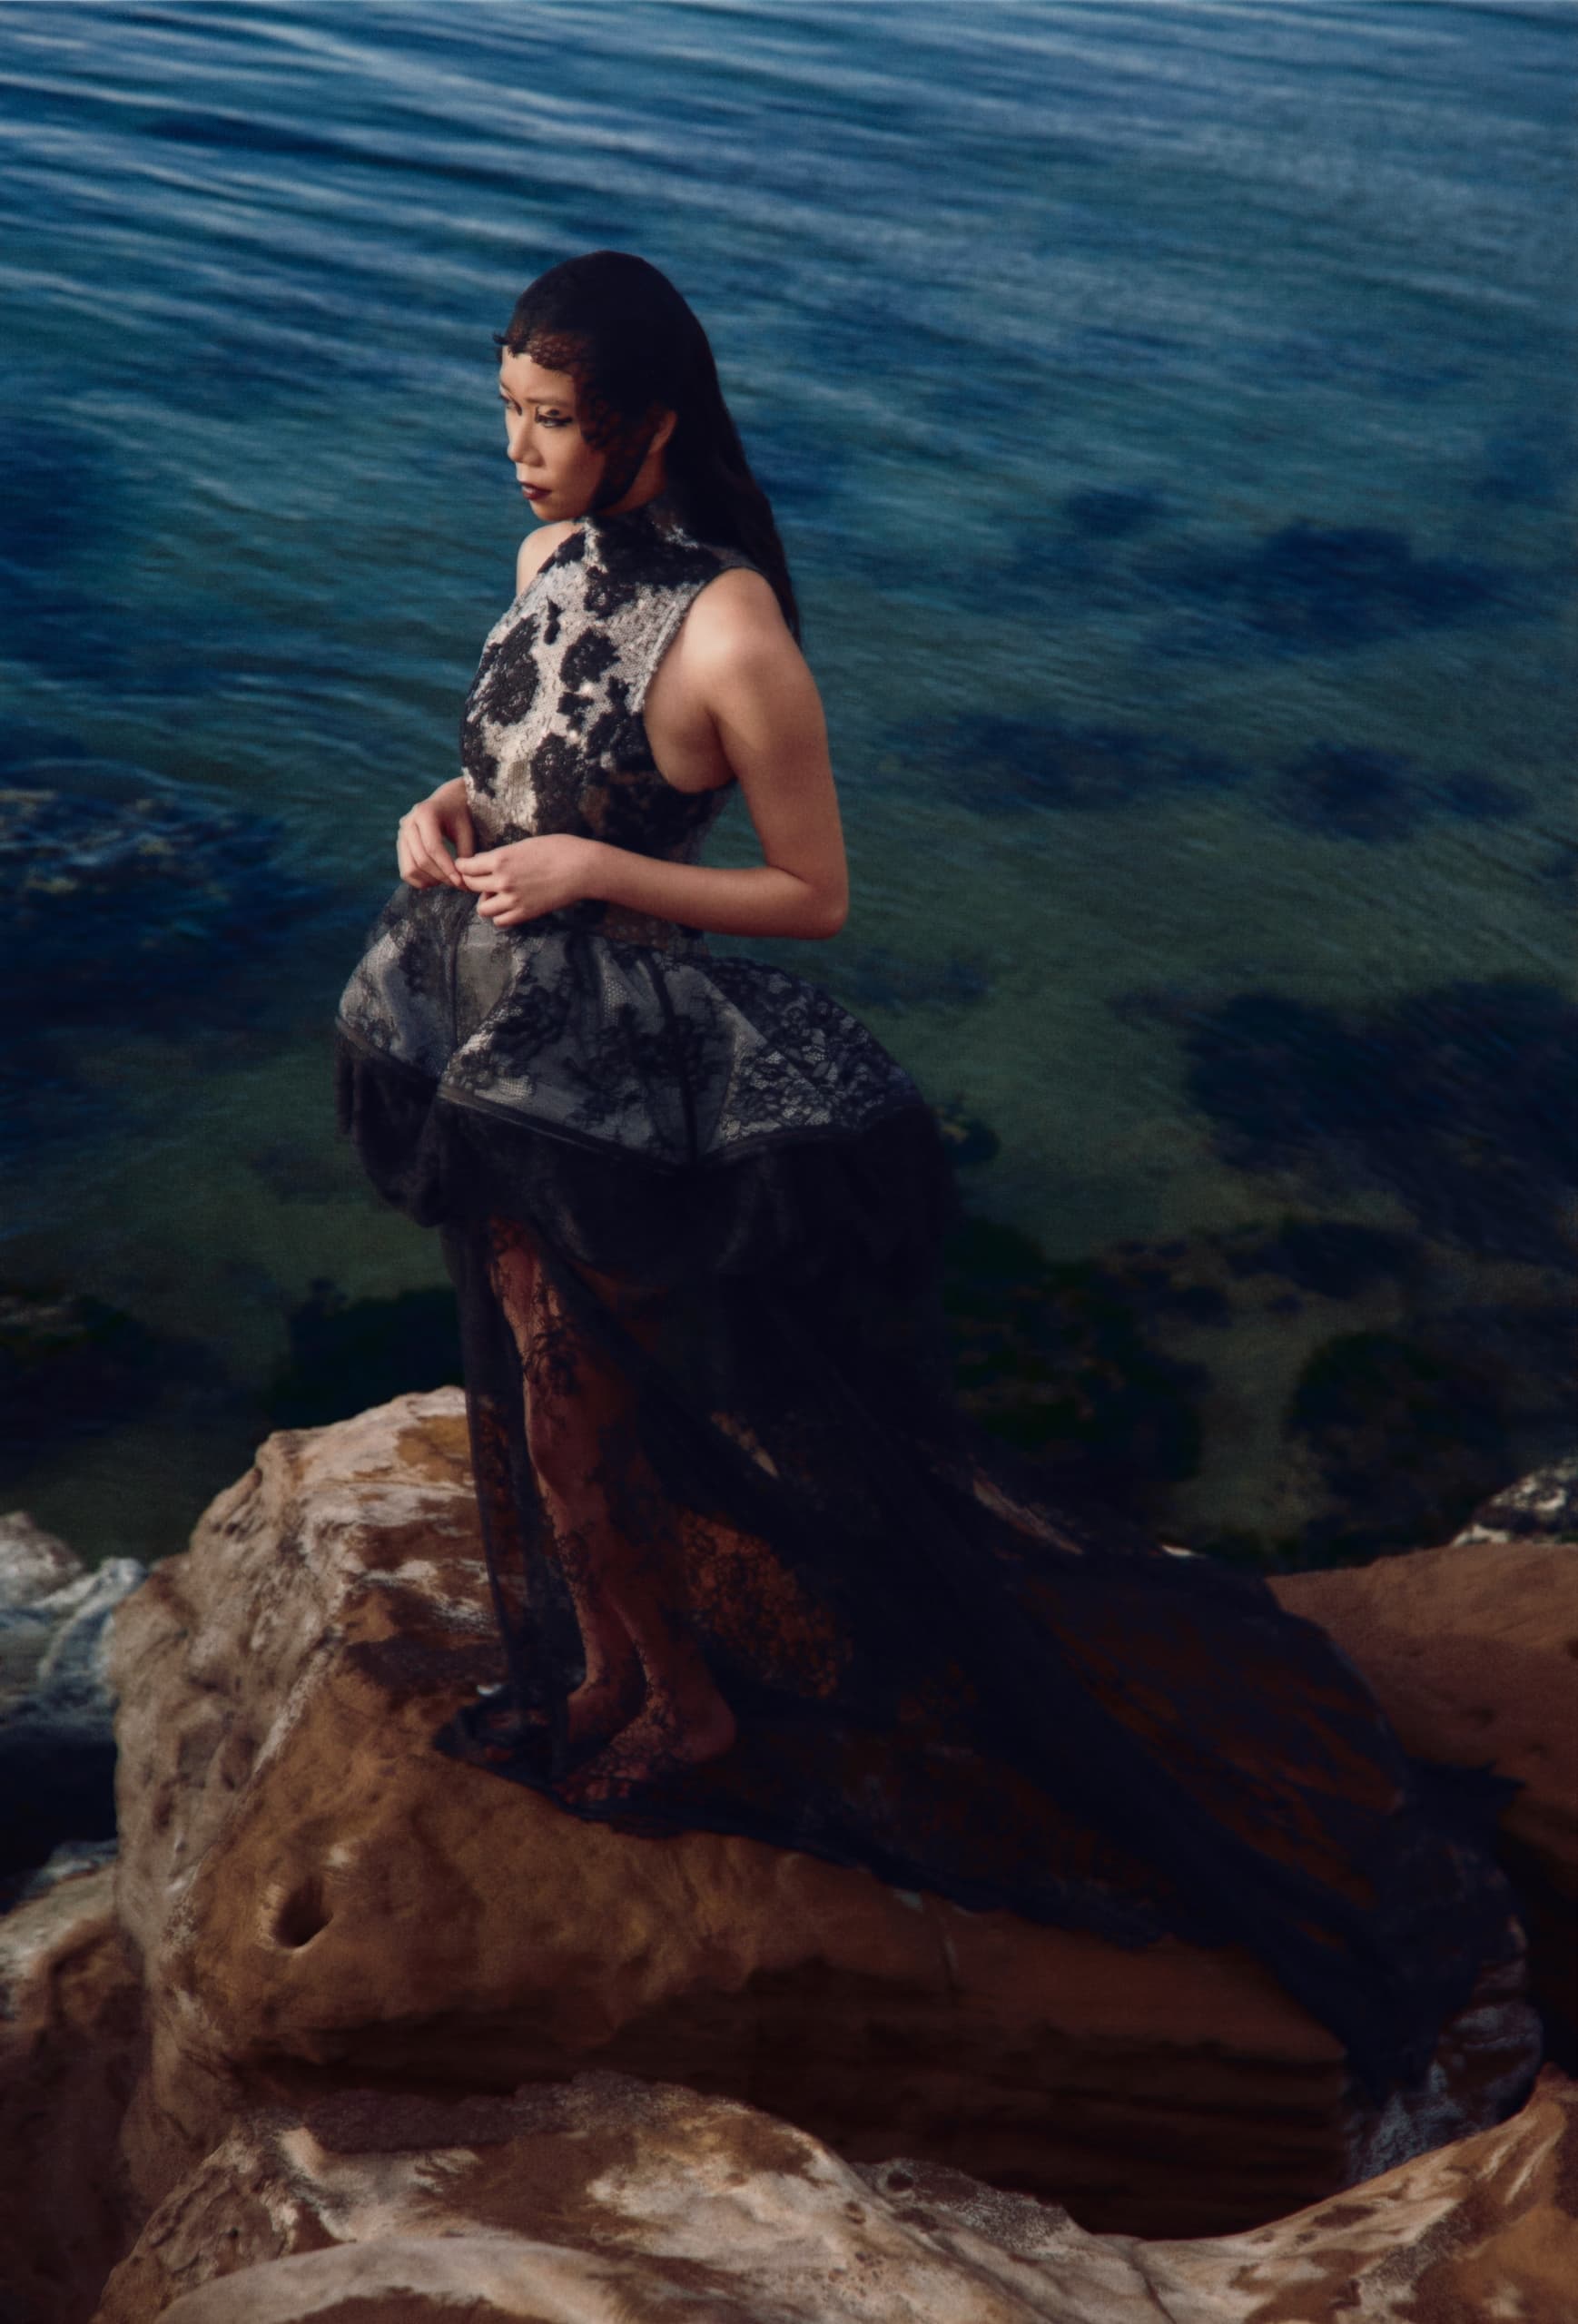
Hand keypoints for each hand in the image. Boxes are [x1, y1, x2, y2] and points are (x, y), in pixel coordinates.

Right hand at [397, 781, 475, 889]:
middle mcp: (408, 823)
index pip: (433, 847)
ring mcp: (402, 834)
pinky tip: (437, 879)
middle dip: (441, 876)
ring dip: (431, 880)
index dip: (446, 867)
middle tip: (459, 884)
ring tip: (449, 881)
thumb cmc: (460, 815)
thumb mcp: (467, 830)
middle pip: (421, 859)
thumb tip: (462, 881)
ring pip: (411, 868)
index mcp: (425, 813)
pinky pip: (406, 871)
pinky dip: (420, 880)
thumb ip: (465, 853)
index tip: (461, 881)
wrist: (448, 801)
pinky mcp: (401, 845)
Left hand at [454, 835, 599, 927]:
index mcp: (501, 858)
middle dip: (473, 882)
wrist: (581, 868)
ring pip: (482, 908)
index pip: (467, 866)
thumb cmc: (557, 849)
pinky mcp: (525, 913)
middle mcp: (502, 880)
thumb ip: (502, 855)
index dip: (464, 866)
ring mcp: (513, 899)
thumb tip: (484, 862)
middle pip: (471, 886)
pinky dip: (500, 915)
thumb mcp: (524, 845)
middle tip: (481, 880)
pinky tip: (509, 906)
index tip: (466, 867)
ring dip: (486, 901)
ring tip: (497, 895)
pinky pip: (500, 921)